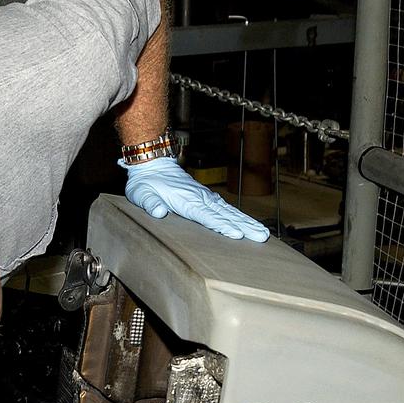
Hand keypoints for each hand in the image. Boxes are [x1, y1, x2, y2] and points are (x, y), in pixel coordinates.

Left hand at [120, 157, 270, 241]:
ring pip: (230, 212)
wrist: (152, 165)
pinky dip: (239, 216)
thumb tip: (158, 211)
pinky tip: (249, 224)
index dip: (222, 226)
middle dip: (244, 226)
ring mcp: (204, 197)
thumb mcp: (141, 194)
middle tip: (261, 237)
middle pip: (225, 215)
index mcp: (186, 201)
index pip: (207, 216)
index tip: (236, 234)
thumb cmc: (145, 183)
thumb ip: (150, 203)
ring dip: (247, 222)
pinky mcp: (206, 197)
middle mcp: (199, 199)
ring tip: (262, 233)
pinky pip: (226, 208)